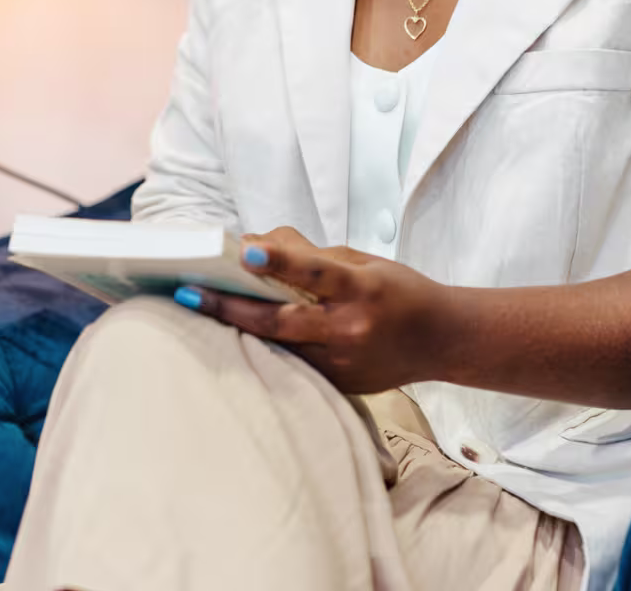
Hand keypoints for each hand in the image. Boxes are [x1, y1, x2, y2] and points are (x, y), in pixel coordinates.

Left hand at [175, 227, 457, 393]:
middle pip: (281, 322)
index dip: (280, 260)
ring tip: (195, 309)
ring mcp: (343, 364)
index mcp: (363, 290)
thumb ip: (311, 255)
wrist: (443, 340)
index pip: (316, 273)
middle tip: (187, 292)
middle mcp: (351, 330)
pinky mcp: (338, 385)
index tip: (244, 250)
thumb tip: (254, 245)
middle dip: (230, 308)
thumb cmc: (398, 291)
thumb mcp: (361, 261)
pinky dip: (262, 348)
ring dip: (236, 330)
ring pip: (278, 348)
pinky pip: (292, 364)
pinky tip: (230, 336)